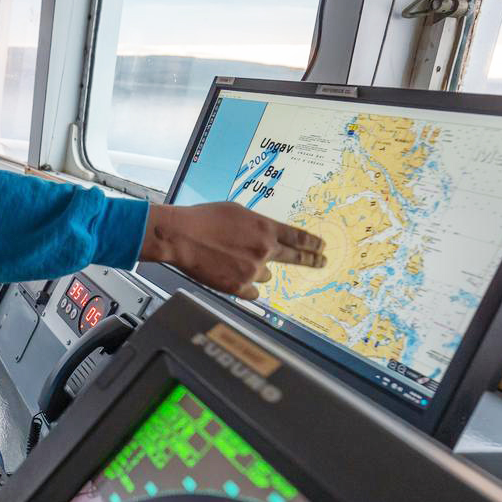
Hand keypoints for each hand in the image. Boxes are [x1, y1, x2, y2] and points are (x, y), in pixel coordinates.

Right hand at [140, 202, 325, 299]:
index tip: (322, 246)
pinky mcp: (238, 286)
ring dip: (255, 269)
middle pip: (296, 257)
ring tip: (232, 259)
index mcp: (264, 229)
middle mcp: (264, 250)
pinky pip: (252, 290)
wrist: (180, 236)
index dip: (312, 243)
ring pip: (265, 274)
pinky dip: (244, 284)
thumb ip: (256, 225)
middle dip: (311, 259)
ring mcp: (252, 270)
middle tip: (321, 261)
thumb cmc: (203, 219)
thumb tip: (265, 236)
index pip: (298, 237)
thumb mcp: (236, 212)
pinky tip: (230, 275)